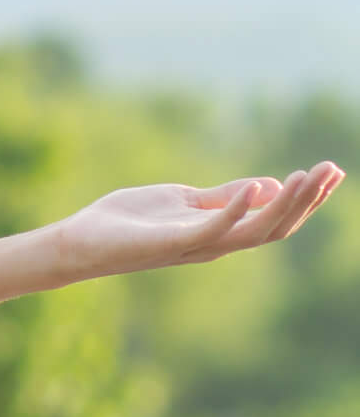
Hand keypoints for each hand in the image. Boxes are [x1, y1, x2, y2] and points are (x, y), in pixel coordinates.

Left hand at [54, 161, 344, 278]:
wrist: (82, 240)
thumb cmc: (128, 221)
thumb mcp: (182, 200)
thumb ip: (223, 196)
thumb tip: (269, 186)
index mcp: (220, 232)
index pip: (275, 218)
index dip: (305, 198)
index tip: (331, 171)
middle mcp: (217, 244)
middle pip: (276, 226)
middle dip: (307, 200)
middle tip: (333, 171)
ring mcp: (197, 246)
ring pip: (256, 232)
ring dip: (286, 204)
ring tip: (307, 176)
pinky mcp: (174, 243)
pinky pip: (214, 230)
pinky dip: (238, 209)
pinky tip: (257, 187)